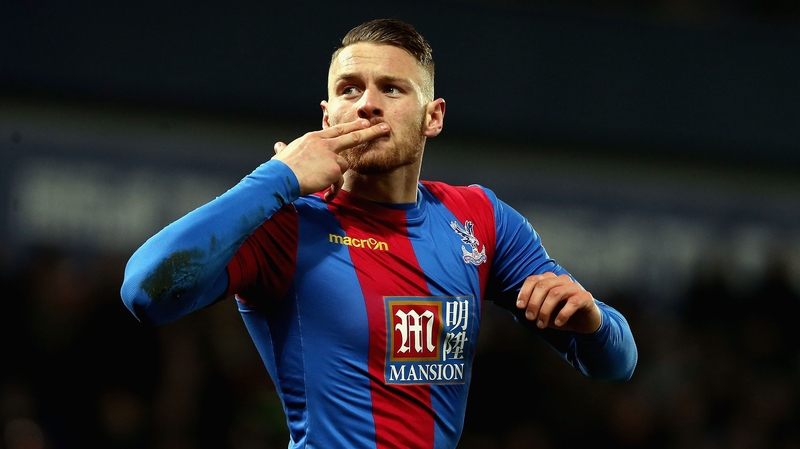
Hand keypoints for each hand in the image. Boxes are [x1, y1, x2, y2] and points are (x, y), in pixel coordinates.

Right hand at [272, 119, 389, 201]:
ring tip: (326, 187)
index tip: (363, 123)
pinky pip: (339, 181)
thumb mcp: (283, 153)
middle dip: (370, 132)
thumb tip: (278, 146)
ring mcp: (330, 155)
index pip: (336, 129)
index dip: (351, 126)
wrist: (279, 178)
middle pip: (352, 135)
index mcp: (313, 138)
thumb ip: (285, 149)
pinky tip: (326, 196)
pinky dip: (333, 190)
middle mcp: (324, 143)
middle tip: (384, 128)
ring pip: (344, 164)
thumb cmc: (279, 168)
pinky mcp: (334, 169)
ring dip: (337, 177)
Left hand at [515, 272, 601, 333]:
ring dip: (545, 311)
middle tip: (530, 318)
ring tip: (541, 324)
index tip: (520, 307)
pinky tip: (558, 323)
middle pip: (543, 286)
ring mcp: (574, 287)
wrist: (585, 323)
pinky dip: (563, 314)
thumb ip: (534, 307)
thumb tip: (522, 307)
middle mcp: (562, 280)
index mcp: (550, 280)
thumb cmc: (561, 314)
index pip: (533, 280)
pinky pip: (573, 302)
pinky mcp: (585, 297)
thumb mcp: (544, 311)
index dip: (524, 292)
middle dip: (534, 303)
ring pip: (555, 293)